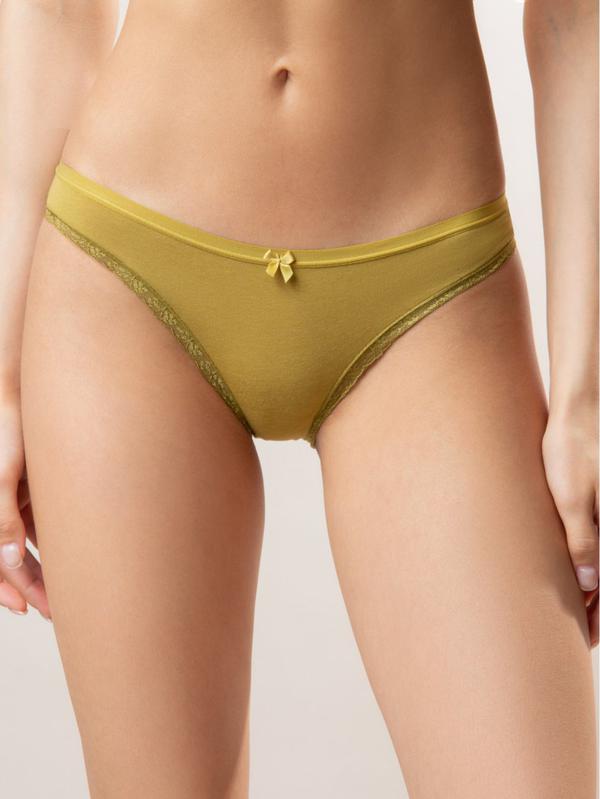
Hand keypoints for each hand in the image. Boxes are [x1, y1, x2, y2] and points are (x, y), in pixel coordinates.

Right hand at [0, 395, 50, 619]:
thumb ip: (3, 517)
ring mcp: (12, 497)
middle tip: (54, 610)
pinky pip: (38, 522)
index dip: (5, 587)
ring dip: (43, 567)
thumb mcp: (5, 473)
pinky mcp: (31, 488)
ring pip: (26, 543)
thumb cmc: (10, 426)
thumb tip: (12, 560)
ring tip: (68, 591)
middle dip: (29, 585)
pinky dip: (53, 541)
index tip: (26, 609)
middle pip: (8, 557)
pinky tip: (73, 557)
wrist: (31, 388)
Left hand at [542, 401, 598, 647]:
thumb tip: (588, 585)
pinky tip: (577, 572)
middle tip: (578, 638)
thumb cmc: (571, 450)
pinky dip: (590, 562)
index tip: (585, 643)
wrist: (581, 412)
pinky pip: (598, 543)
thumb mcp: (571, 497)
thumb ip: (582, 540)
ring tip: (577, 612)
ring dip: (593, 589)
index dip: (597, 619)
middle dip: (595, 609)